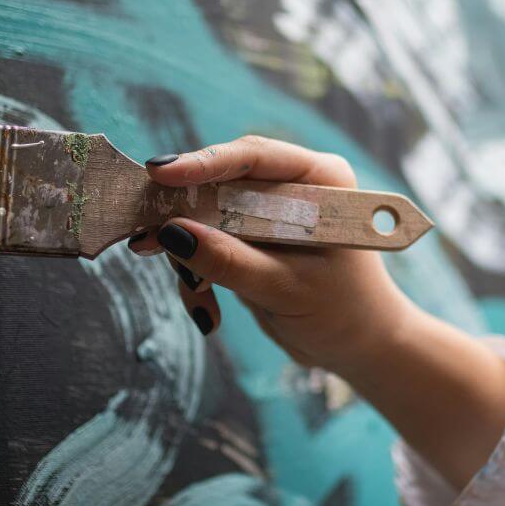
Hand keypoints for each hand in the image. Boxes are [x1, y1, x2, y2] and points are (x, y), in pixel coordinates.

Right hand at [128, 135, 417, 376]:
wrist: (359, 347)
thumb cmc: (343, 313)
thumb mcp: (286, 289)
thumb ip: (231, 261)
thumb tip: (174, 234)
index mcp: (320, 179)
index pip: (254, 158)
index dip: (204, 162)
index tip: (160, 172)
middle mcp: (293, 187)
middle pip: (219, 183)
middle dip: (184, 216)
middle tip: (145, 239)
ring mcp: (268, 215)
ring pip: (204, 217)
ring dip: (189, 256)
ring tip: (195, 293)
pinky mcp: (250, 241)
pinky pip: (207, 246)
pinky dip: (199, 276)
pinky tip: (208, 310)